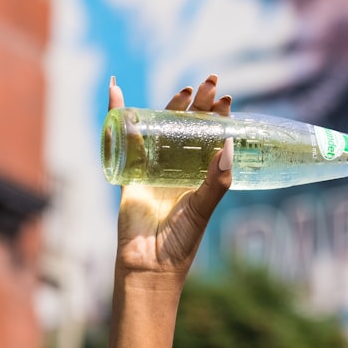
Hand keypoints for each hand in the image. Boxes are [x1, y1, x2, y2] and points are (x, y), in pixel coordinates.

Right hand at [111, 75, 232, 280]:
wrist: (149, 266)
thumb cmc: (181, 242)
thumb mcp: (203, 208)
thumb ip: (216, 181)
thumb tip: (229, 145)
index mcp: (199, 176)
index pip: (211, 138)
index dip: (218, 119)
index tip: (226, 100)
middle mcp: (178, 169)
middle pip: (188, 127)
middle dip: (199, 105)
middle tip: (211, 82)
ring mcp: (153, 169)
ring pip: (160, 128)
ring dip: (169, 105)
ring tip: (185, 89)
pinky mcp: (128, 172)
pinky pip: (124, 139)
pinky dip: (118, 114)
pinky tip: (117, 90)